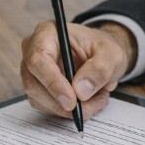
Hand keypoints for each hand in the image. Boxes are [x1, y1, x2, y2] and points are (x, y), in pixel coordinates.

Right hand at [20, 21, 134, 118]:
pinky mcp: (38, 88)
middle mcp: (34, 51)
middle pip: (33, 83)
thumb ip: (99, 69)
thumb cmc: (102, 48)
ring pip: (38, 99)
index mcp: (48, 33)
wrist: (102, 57)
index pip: (39, 59)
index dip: (53, 82)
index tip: (71, 101)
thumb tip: (81, 90)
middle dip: (61, 102)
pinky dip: (66, 111)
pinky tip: (87, 103)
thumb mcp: (111, 54)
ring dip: (67, 109)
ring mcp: (33, 71)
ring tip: (95, 101)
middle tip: (88, 108)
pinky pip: (46, 106)